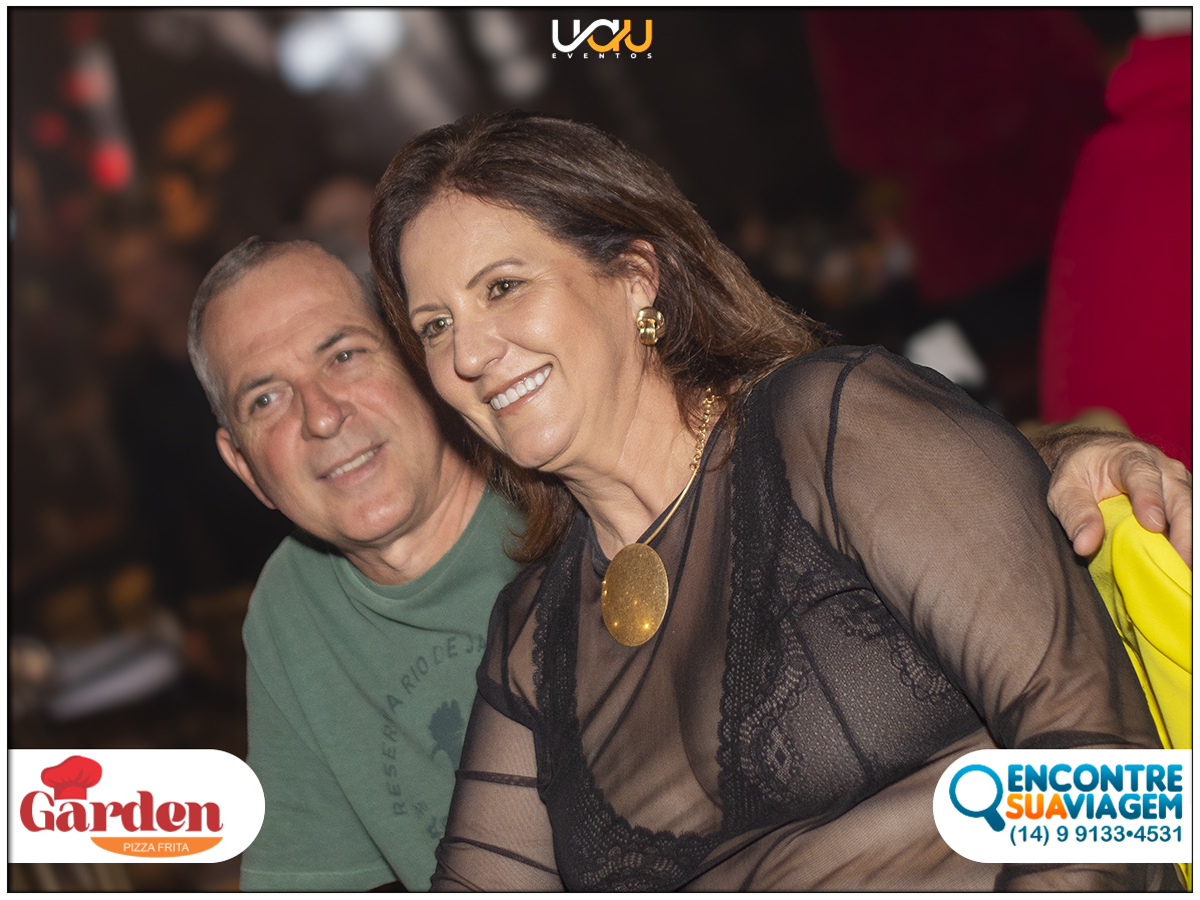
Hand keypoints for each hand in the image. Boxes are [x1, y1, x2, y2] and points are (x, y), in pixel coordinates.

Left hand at [1047, 434, 1191, 566]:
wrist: (1096, 456)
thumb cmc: (1081, 472)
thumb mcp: (1065, 489)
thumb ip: (1075, 514)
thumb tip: (1085, 545)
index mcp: (1128, 457)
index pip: (1142, 475)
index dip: (1149, 499)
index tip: (1152, 525)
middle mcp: (1161, 467)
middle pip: (1179, 496)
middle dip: (1182, 529)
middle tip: (1178, 561)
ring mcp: (1176, 483)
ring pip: (1191, 510)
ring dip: (1189, 539)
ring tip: (1183, 567)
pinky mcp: (1182, 500)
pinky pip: (1190, 520)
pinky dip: (1187, 540)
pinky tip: (1181, 561)